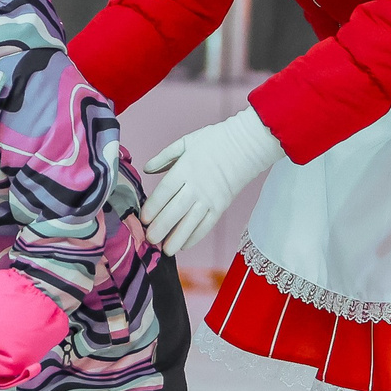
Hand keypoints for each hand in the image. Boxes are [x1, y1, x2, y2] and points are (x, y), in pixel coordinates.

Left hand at [141, 108, 283, 253]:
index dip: (153, 207)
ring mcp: (211, 198)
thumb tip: (147, 169)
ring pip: (191, 222)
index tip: (143, 218)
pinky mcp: (222, 206)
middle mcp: (197, 185)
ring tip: (165, 250)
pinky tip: (184, 245)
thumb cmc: (215, 140)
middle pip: (176, 210)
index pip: (165, 191)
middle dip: (161, 227)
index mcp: (185, 168)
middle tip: (149, 239)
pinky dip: (196, 236)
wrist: (247, 145)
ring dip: (177, 237)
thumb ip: (164, 157)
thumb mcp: (186, 142)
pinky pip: (207, 224)